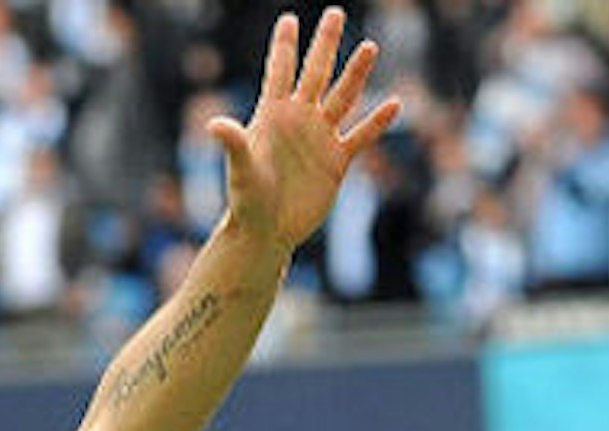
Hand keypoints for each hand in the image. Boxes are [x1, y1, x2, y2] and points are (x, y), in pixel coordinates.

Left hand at [213, 9, 400, 250]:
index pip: (280, 72)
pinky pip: (361, 136)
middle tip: (335, 13)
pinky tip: (394, 105)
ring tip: (369, 47)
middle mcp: (299, 120)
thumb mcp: (241, 170)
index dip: (284, 46)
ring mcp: (320, 138)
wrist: (267, 230)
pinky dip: (377, 122)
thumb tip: (214, 124)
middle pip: (316, 73)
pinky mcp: (336, 161)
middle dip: (325, 44)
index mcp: (272, 115)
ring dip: (356, 74)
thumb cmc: (246, 199)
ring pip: (343, 98)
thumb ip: (233, 143)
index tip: (289, 18)